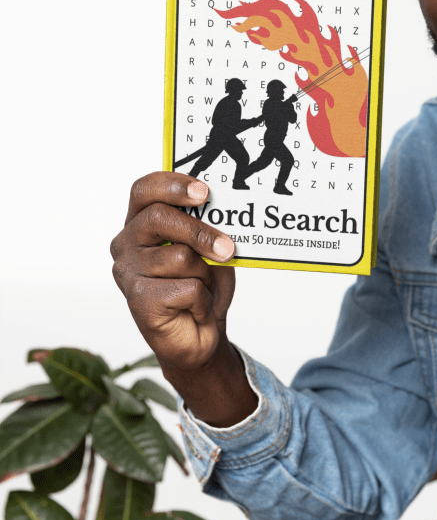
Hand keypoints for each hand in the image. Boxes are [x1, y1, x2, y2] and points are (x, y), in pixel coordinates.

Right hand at [110, 172, 256, 425]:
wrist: (200, 335)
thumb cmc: (202, 285)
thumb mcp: (209, 249)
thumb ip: (208, 227)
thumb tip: (224, 210)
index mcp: (140, 222)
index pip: (144, 190)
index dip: (173, 185)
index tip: (205, 192)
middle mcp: (127, 243)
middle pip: (159, 218)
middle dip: (199, 230)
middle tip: (227, 247)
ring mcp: (128, 272)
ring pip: (180, 256)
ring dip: (205, 274)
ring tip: (202, 287)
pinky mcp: (138, 300)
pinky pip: (185, 288)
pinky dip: (202, 299)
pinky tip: (194, 308)